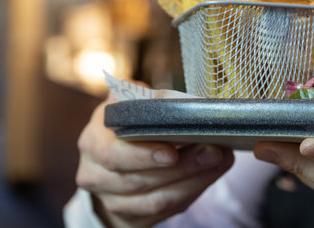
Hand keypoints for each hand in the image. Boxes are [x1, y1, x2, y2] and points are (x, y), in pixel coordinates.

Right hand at [75, 98, 233, 227]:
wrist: (112, 157)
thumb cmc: (126, 123)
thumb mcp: (128, 102)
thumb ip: (145, 97)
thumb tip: (177, 100)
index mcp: (93, 141)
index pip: (113, 154)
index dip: (144, 156)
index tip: (173, 151)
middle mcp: (96, 174)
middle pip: (140, 179)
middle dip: (183, 166)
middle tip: (214, 151)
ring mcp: (112, 199)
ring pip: (156, 199)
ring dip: (193, 180)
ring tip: (220, 160)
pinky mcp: (131, 216)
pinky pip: (165, 210)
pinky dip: (192, 191)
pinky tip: (211, 174)